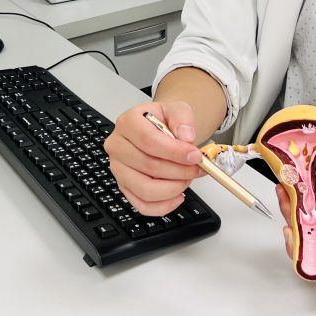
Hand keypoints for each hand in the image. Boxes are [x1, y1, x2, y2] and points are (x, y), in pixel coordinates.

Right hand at [104, 100, 205, 216]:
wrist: (160, 129)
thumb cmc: (165, 121)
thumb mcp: (177, 109)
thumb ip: (183, 118)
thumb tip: (185, 137)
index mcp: (128, 122)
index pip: (148, 140)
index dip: (174, 152)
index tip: (194, 156)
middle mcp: (118, 146)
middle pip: (148, 166)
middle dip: (179, 171)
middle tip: (197, 168)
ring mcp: (119, 169)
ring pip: (144, 189)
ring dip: (173, 188)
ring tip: (187, 179)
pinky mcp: (125, 187)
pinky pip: (142, 205)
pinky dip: (164, 205)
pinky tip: (178, 195)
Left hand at [277, 184, 315, 283]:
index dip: (301, 250)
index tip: (291, 228)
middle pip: (307, 251)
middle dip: (294, 224)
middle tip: (288, 198)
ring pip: (305, 239)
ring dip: (294, 216)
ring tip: (288, 193)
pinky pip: (309, 230)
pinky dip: (301, 214)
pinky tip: (295, 197)